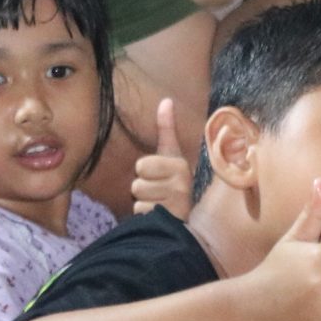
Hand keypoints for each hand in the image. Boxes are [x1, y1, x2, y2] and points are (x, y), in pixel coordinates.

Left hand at [130, 98, 194, 218]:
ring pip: (138, 199)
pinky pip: (140, 214)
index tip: (158, 174)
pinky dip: (144, 216)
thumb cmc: (172, 182)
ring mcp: (177, 204)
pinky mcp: (169, 220)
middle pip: (137, 183)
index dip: (144, 171)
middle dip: (142, 188)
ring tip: (157, 204)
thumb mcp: (170, 154)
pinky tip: (157, 217)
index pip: (142, 165)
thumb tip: (166, 100)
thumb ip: (166, 128)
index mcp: (180, 165)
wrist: (182, 217)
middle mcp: (182, 184)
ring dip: (143, 203)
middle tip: (156, 191)